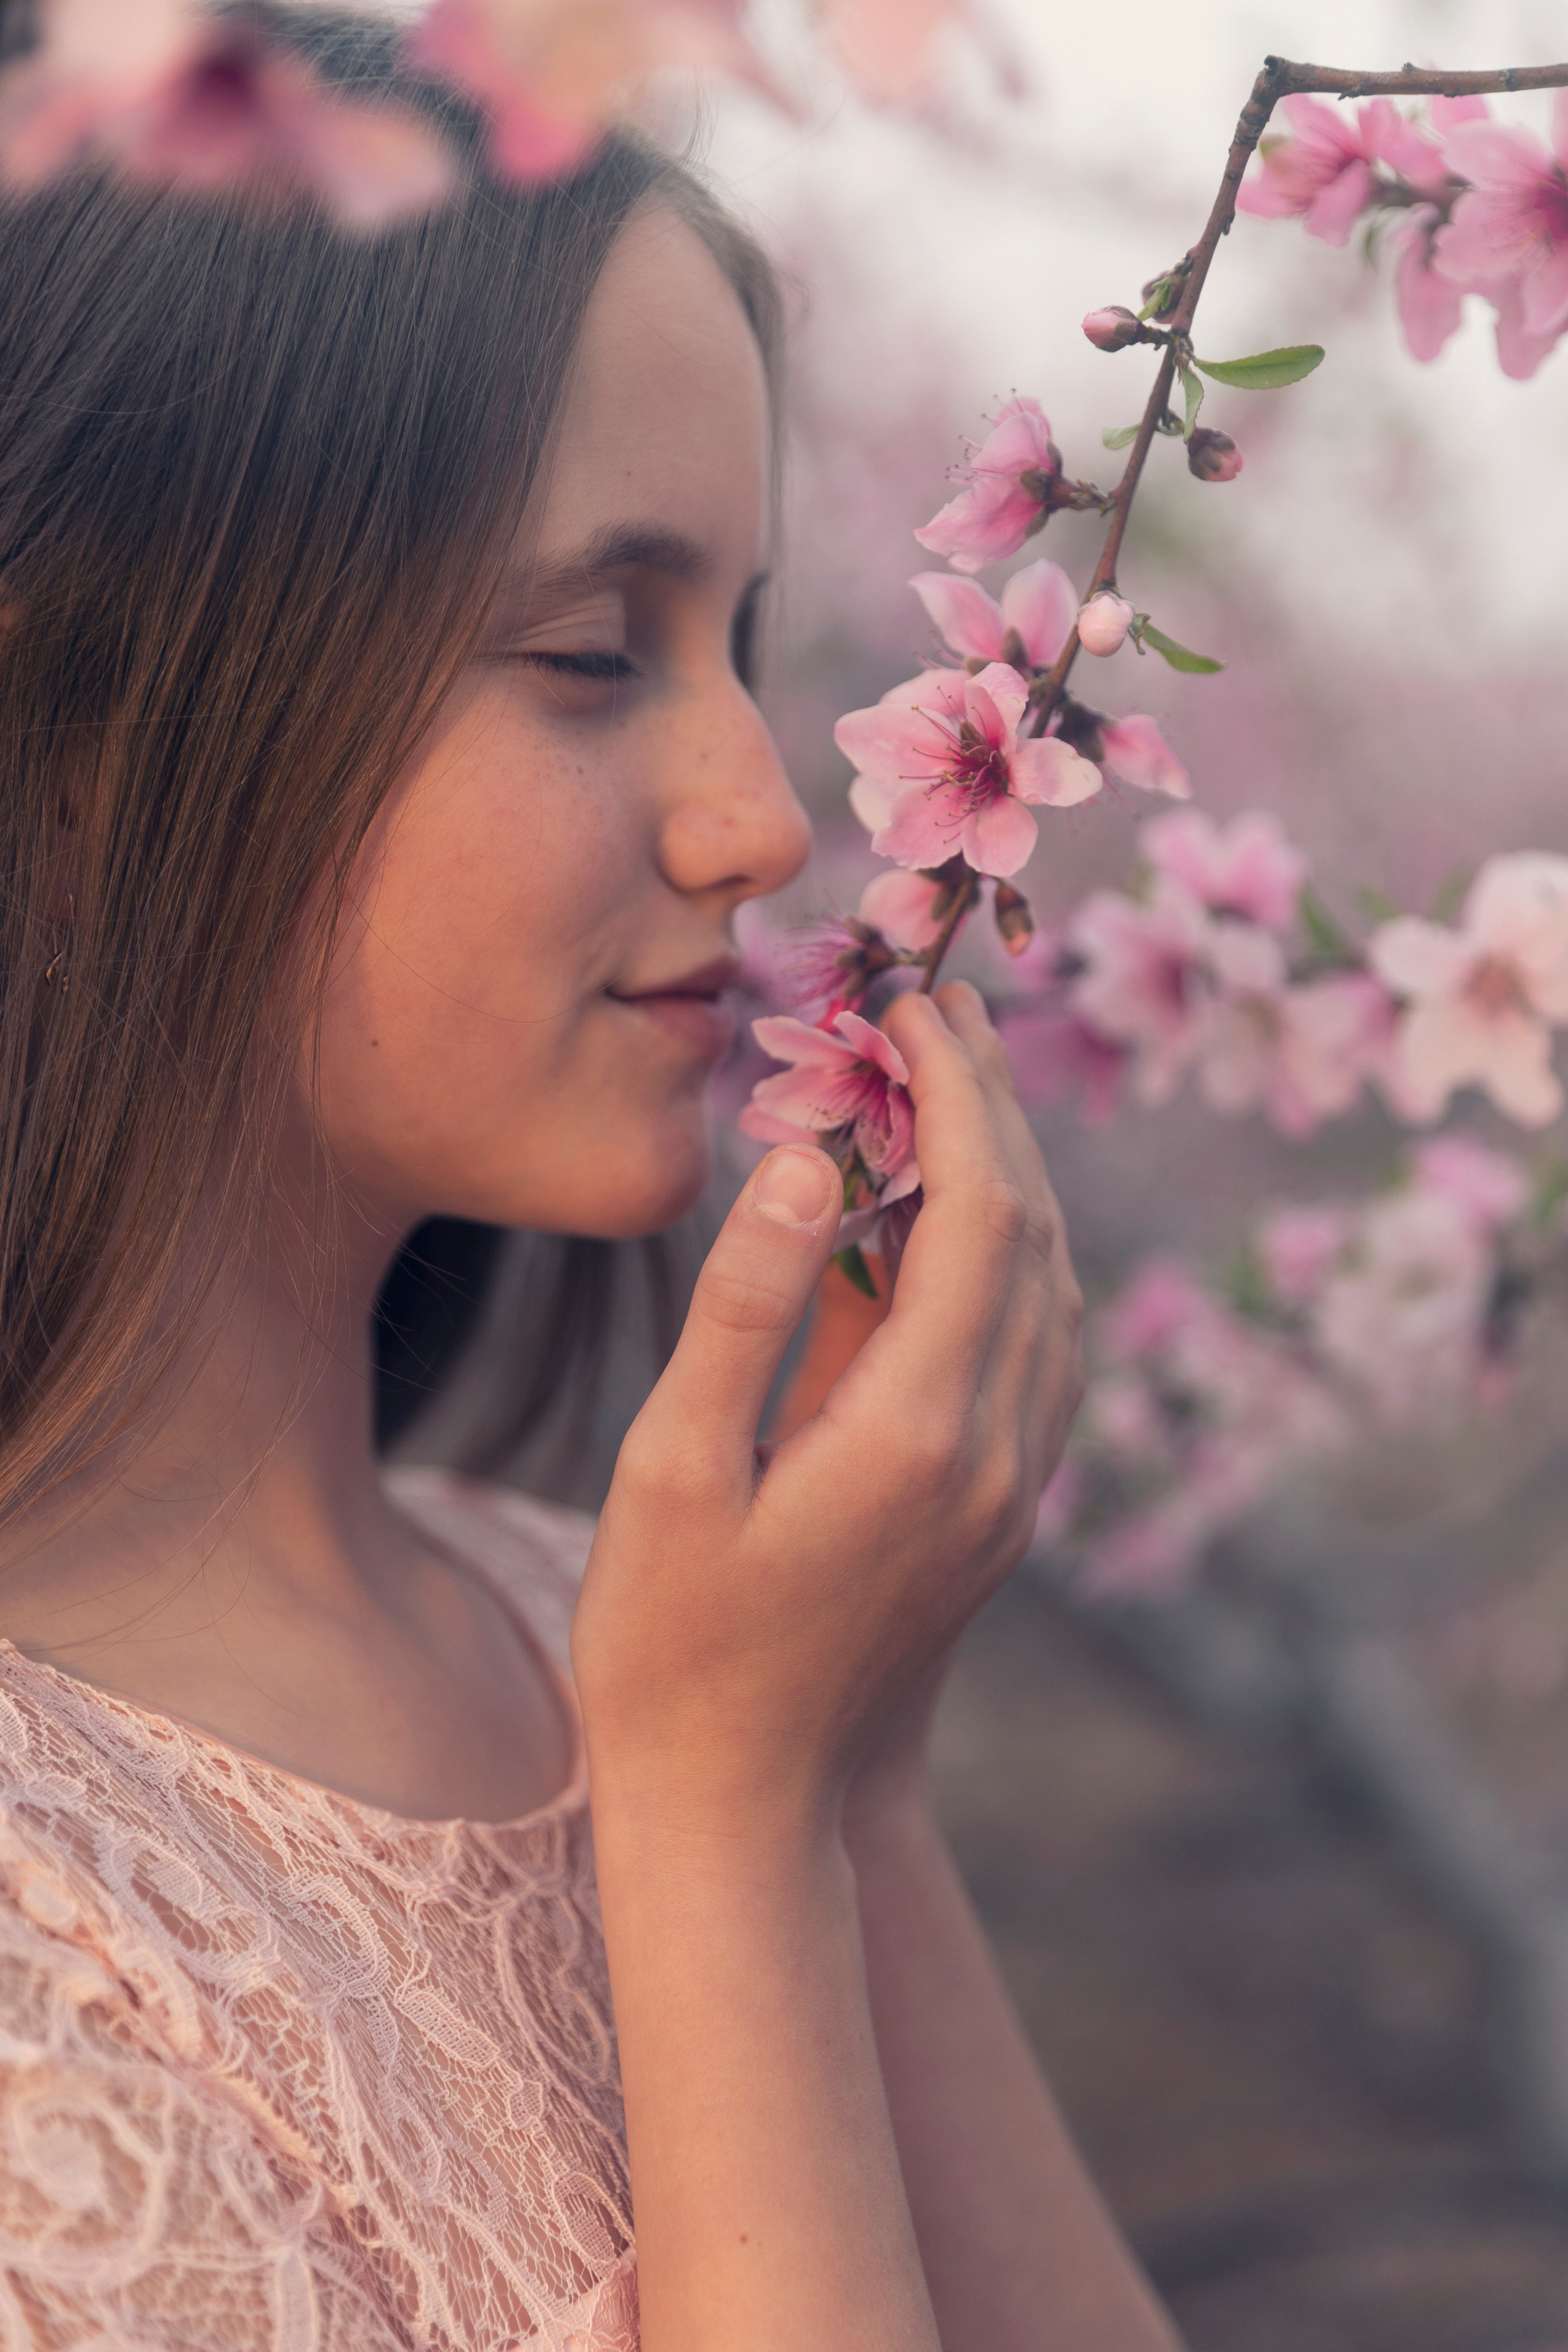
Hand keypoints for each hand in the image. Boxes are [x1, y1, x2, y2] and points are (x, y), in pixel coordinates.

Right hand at [572, 982, 1082, 1833]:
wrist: (751, 1808)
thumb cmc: (673, 1645)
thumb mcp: (671, 1470)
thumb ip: (743, 1312)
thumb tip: (803, 1166)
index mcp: (918, 1433)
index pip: (979, 1211)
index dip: (955, 1093)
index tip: (910, 1006)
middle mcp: (997, 1454)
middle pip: (1035, 1234)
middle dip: (996, 1108)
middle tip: (942, 1007)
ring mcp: (1014, 1489)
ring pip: (1052, 1289)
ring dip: (1013, 1175)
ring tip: (951, 1084)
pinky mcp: (1002, 1512)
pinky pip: (1038, 1348)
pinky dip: (1011, 1255)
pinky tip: (955, 1219)